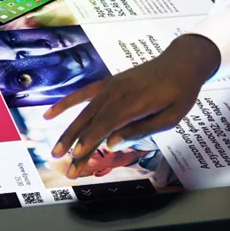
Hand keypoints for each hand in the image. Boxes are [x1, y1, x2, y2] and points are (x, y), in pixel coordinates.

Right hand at [44, 35, 221, 178]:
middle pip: (92, 122)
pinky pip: (82, 95)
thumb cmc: (180, 93)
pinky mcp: (107, 84)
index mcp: (135, 102)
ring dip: (69, 133)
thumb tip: (112, 144)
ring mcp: (109, 87)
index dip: (91, 140)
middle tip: (67, 168)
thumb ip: (141, 130)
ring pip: (84, 113)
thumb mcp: (171, 117)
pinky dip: (65, 104)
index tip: (77, 156)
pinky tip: (49, 115)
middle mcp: (117, 94)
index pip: (107, 124)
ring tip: (56, 152)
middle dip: (77, 146)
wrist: (180, 62)